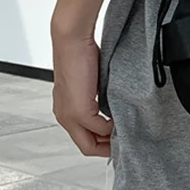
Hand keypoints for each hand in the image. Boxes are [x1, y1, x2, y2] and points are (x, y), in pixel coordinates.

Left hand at [51, 32, 112, 157]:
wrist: (72, 41)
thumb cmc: (80, 54)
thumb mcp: (90, 82)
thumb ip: (96, 97)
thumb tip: (112, 106)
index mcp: (65, 110)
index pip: (82, 138)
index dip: (101, 143)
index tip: (117, 139)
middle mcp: (64, 116)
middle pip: (86, 146)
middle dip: (107, 148)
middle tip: (124, 143)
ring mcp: (69, 116)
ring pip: (89, 142)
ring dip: (109, 140)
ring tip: (124, 133)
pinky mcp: (79, 111)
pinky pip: (98, 128)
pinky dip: (111, 128)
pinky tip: (121, 121)